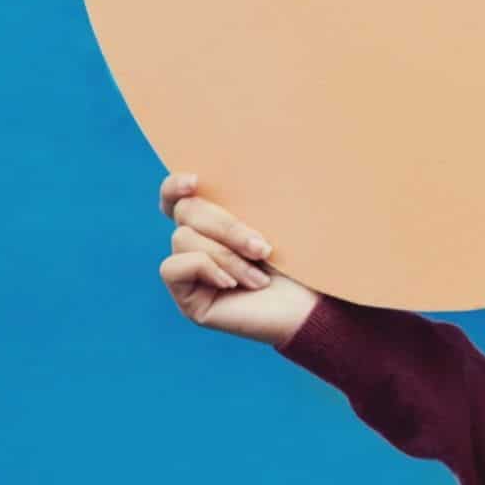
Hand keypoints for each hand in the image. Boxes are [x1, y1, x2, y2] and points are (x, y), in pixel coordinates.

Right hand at [156, 172, 322, 346]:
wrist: (312, 307)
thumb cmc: (303, 261)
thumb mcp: (274, 222)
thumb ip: (244, 200)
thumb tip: (209, 177)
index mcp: (217, 221)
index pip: (177, 197)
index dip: (175, 186)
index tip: (196, 181)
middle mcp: (198, 244)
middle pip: (186, 211)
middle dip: (226, 227)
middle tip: (263, 249)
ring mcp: (190, 272)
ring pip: (182, 239)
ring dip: (226, 255)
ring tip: (258, 276)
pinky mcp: (187, 298)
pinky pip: (172, 268)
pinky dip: (203, 269)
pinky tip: (231, 284)